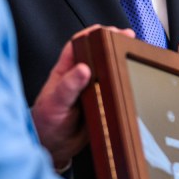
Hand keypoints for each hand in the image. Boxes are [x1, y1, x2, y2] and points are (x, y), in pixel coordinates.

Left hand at [31, 26, 135, 168]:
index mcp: (66, 71)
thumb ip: (68, 87)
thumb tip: (83, 69)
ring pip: (109, 72)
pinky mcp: (102, 105)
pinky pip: (115, 92)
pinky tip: (133, 82)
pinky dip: (124, 86)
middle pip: (99, 55)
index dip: (94, 33)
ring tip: (133, 58)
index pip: (80, 44)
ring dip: (120, 64)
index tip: (110, 30)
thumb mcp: (55, 103)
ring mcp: (92, 91)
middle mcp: (80, 78)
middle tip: (128, 39)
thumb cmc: (45, 122)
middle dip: (114, 44)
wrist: (52, 148)